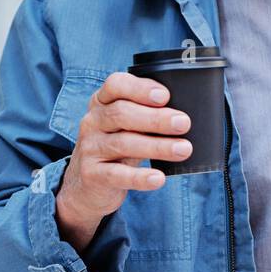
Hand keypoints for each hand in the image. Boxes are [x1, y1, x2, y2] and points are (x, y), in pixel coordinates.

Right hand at [54, 72, 192, 252]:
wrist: (85, 186)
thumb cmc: (116, 148)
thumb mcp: (126, 128)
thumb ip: (147, 117)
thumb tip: (185, 117)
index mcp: (102, 103)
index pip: (115, 85)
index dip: (140, 88)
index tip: (165, 96)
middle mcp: (92, 122)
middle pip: (122, 114)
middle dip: (156, 118)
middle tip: (184, 123)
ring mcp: (90, 148)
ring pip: (123, 143)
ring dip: (157, 146)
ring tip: (184, 149)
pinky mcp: (92, 175)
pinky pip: (117, 175)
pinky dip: (140, 177)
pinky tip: (159, 178)